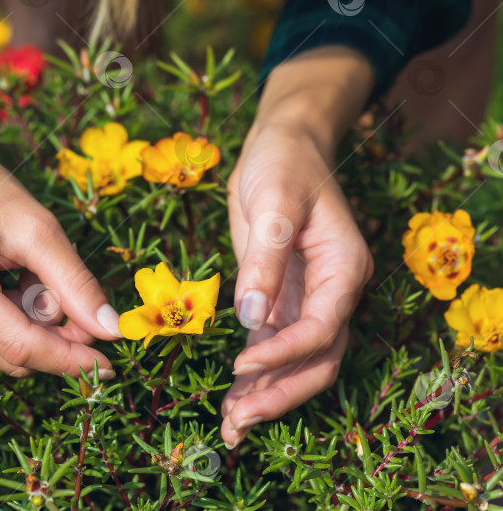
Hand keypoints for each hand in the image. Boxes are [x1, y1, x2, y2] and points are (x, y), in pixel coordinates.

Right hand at [0, 81, 120, 378]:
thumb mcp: (37, 227)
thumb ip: (76, 284)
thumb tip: (112, 330)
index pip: (22, 347)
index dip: (70, 359)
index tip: (110, 363)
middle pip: (15, 356)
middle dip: (53, 333)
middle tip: (64, 283)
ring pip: (5, 353)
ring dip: (33, 323)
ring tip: (25, 270)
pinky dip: (14, 318)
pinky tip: (8, 279)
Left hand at [221, 125, 372, 447]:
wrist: (281, 146)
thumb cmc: (284, 164)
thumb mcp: (274, 202)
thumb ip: (265, 261)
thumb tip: (252, 320)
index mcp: (343, 269)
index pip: (321, 328)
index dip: (284, 353)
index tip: (241, 366)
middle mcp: (332, 293)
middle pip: (318, 361)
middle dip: (281, 394)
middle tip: (238, 422)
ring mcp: (306, 299)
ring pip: (298, 363)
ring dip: (268, 396)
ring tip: (231, 427)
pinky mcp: (280, 300)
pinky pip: (273, 347)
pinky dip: (257, 376)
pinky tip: (233, 400)